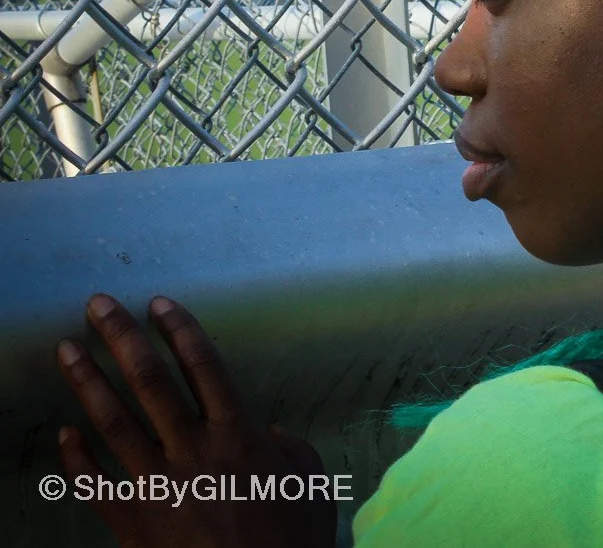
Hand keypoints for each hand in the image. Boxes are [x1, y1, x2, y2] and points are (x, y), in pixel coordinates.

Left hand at [55, 294, 335, 547]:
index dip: (180, 330)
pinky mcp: (131, 522)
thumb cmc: (292, 542)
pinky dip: (74, 458)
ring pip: (112, 422)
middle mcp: (193, 451)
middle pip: (150, 381)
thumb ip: (293, 450)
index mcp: (240, 436)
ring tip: (66, 350)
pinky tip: (64, 433)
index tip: (159, 303)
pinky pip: (93, 484)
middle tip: (98, 306)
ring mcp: (156, 486)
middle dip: (121, 338)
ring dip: (86, 382)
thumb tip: (271, 431)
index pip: (204, 366)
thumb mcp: (312, 485)